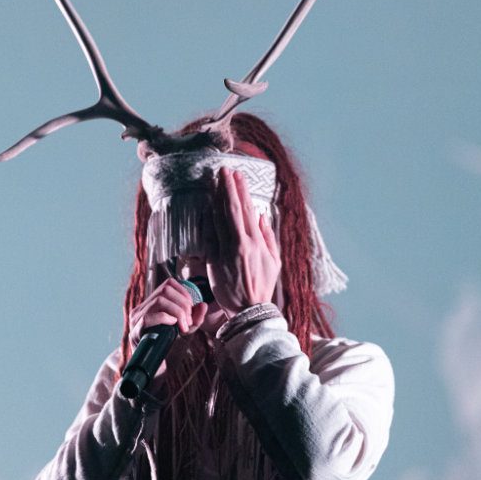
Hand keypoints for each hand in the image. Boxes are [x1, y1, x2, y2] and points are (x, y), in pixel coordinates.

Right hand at [128, 278, 207, 353]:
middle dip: (183, 304)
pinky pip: (148, 317)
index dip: (183, 293)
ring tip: (184, 326)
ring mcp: (136, 319)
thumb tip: (203, 304)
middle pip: (165, 290)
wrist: (156, 368)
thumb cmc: (168, 347)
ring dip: (178, 312)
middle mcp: (142, 308)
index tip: (192, 309)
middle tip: (189, 321)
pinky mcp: (135, 331)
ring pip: (159, 301)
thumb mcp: (185, 329)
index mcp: (151, 304)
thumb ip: (195, 318)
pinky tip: (173, 326)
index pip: (168, 284)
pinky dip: (165, 318)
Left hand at [203, 167, 280, 319]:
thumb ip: (268, 236)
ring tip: (214, 181)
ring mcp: (227, 251)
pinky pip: (210, 235)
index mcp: (257, 242)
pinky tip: (206, 206)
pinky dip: (208, 219)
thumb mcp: (274, 261)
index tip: (237, 175)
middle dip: (227, 188)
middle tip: (223, 170)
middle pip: (232, 210)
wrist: (249, 309)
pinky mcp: (215, 260)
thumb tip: (261, 215)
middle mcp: (242, 243)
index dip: (241, 191)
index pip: (247, 210)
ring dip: (216, 198)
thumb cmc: (262, 285)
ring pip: (220, 219)